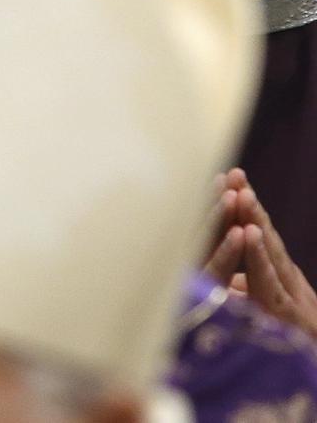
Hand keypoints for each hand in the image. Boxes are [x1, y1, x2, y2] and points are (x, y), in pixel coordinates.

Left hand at [204, 168, 316, 339]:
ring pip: (270, 256)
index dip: (240, 214)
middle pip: (263, 240)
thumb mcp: (265, 316)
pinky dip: (259, 258)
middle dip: (248, 206)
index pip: (254, 241)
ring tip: (242, 194)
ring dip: (255, 222)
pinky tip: (250, 235)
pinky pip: (270, 284)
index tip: (225, 181)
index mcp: (275, 282)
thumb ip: (250, 293)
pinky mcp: (292, 319)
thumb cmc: (296, 346)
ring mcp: (292, 300)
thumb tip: (231, 279)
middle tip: (234, 174)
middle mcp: (286, 285)